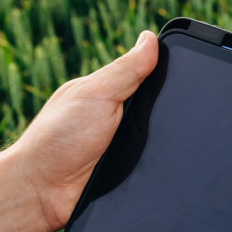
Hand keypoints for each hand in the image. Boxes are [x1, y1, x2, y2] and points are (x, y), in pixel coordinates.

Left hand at [7, 30, 158, 231]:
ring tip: (157, 148)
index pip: (149, 78)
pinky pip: (154, 169)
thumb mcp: (96, 94)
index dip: (169, 74)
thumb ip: (125, 70)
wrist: (42, 192)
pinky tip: (157, 170)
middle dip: (170, 114)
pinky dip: (158, 169)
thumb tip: (150, 38)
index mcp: (108, 94)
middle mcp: (117, 120)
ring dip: (164, 146)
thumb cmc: (59, 138)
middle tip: (174, 118)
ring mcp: (123, 149)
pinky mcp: (128, 176)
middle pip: (160, 112)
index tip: (190, 73)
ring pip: (162, 142)